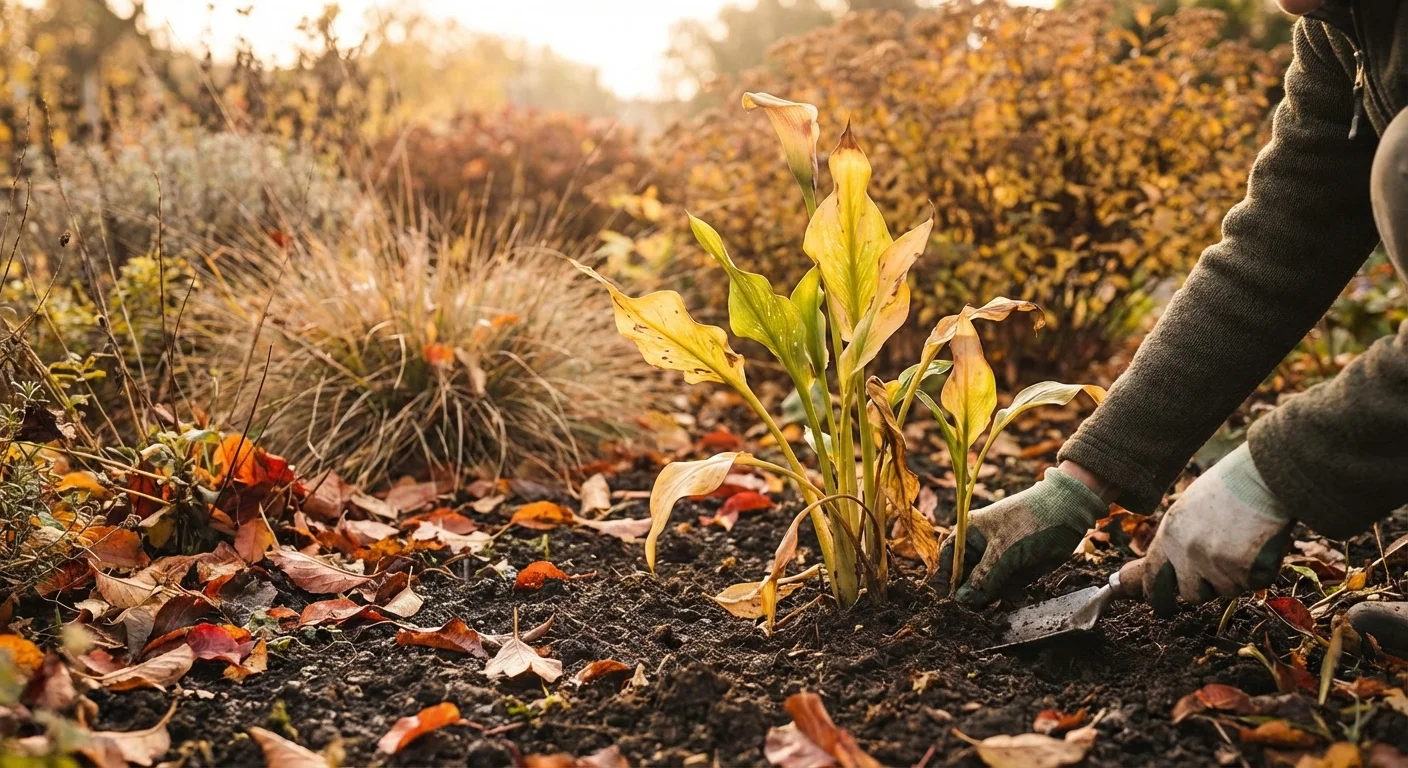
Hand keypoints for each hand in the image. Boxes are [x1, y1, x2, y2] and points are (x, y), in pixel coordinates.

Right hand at [939, 466, 1109, 605]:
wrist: (1067, 514)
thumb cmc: (1027, 523)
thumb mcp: (1002, 551)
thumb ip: (982, 579)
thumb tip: (961, 602)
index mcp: (968, 535)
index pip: (947, 562)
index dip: (945, 582)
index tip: (947, 604)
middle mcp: (980, 549)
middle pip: (965, 578)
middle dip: (968, 595)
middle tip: (971, 614)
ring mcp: (998, 561)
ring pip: (984, 587)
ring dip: (988, 600)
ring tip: (993, 610)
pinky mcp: (1015, 571)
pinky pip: (1004, 590)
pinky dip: (1006, 598)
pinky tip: (1012, 602)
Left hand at [1137, 443, 1294, 616]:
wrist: (1264, 476)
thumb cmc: (1230, 486)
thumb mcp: (1190, 508)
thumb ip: (1180, 538)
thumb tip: (1174, 568)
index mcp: (1170, 534)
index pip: (1153, 578)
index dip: (1157, 597)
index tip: (1161, 607)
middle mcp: (1188, 553)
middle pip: (1192, 594)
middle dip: (1205, 588)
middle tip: (1220, 573)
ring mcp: (1216, 564)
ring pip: (1227, 590)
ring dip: (1236, 576)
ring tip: (1245, 541)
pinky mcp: (1245, 571)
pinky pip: (1254, 584)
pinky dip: (1261, 570)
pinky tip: (1262, 543)